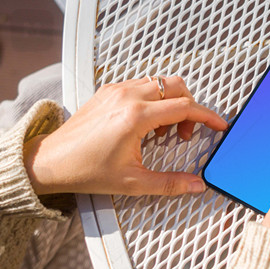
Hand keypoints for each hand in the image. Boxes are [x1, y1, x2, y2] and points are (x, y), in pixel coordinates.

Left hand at [23, 77, 226, 195]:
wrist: (51, 161)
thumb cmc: (85, 170)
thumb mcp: (132, 182)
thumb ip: (169, 183)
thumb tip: (195, 185)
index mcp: (136, 117)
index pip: (184, 107)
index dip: (208, 116)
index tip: (218, 125)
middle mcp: (127, 97)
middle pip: (176, 87)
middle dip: (190, 108)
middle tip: (185, 134)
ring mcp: (116, 90)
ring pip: (159, 82)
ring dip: (171, 102)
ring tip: (164, 131)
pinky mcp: (108, 91)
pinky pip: (142, 85)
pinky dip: (154, 99)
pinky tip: (147, 123)